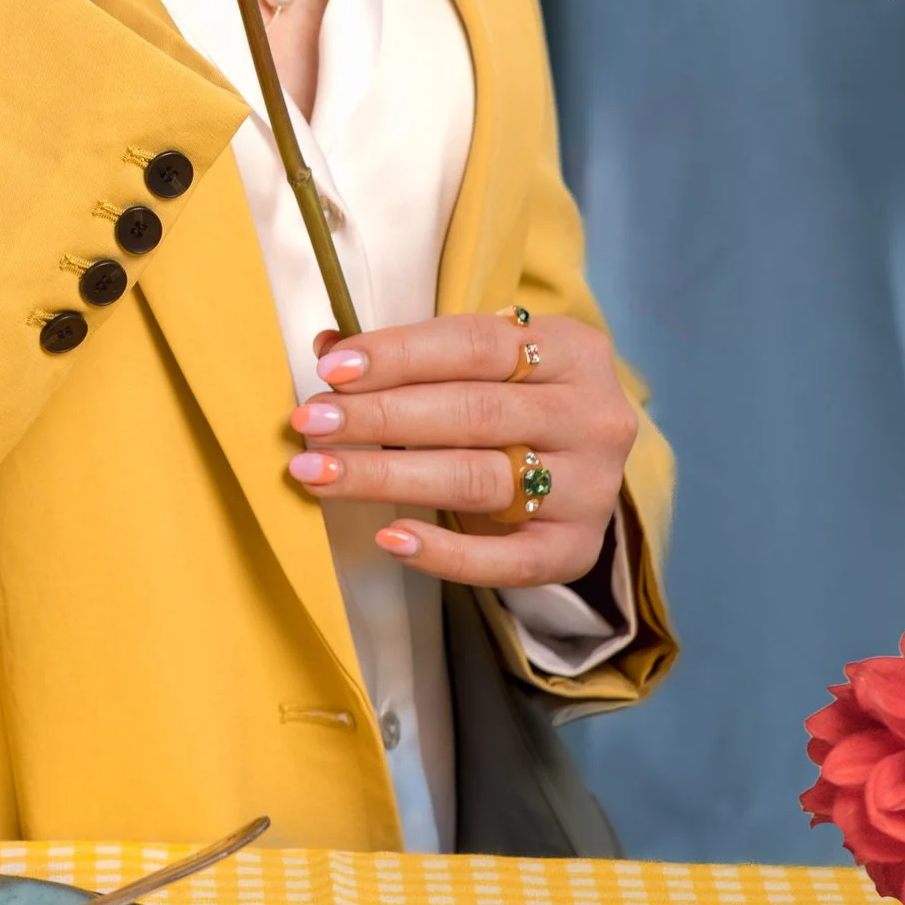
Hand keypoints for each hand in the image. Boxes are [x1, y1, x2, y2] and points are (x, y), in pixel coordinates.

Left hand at [286, 311, 635, 589]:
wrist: (585, 462)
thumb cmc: (518, 397)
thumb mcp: (485, 360)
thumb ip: (414, 352)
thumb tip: (329, 346)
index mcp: (572, 349)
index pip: (476, 344)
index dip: (400, 354)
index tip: (331, 367)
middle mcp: (593, 416)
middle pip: (474, 412)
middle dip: (381, 416)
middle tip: (310, 423)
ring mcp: (592, 487)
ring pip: (480, 480)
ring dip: (389, 476)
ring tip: (319, 474)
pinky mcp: (577, 549)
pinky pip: (508, 560)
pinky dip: (445, 552)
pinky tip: (389, 536)